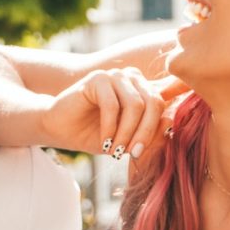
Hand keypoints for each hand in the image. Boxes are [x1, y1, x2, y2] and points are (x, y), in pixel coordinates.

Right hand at [46, 68, 187, 159]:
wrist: (61, 129)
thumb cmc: (95, 135)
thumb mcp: (128, 141)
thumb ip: (150, 135)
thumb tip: (169, 124)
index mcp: (144, 89)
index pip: (164, 106)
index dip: (158, 130)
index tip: (143, 153)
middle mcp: (133, 77)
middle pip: (154, 103)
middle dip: (145, 134)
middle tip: (133, 154)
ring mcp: (115, 75)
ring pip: (136, 105)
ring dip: (127, 133)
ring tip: (116, 151)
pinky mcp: (97, 78)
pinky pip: (112, 105)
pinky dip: (110, 128)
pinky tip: (104, 142)